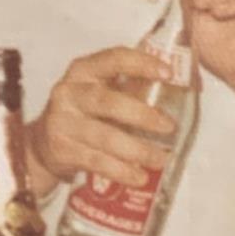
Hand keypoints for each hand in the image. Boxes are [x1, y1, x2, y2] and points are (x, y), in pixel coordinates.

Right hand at [26, 46, 177, 197]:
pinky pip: (96, 161)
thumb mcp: (102, 92)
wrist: (44, 144)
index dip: (141, 63)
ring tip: (160, 159)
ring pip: (104, 136)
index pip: (113, 59)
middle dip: (141, 115)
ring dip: (137, 150)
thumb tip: (190, 84)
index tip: (168, 73)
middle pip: (106, 102)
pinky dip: (121, 171)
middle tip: (168, 127)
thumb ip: (134, 86)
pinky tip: (138, 176)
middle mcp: (68, 92)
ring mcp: (61, 121)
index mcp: (83, 71)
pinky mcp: (60, 148)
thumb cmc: (85, 114)